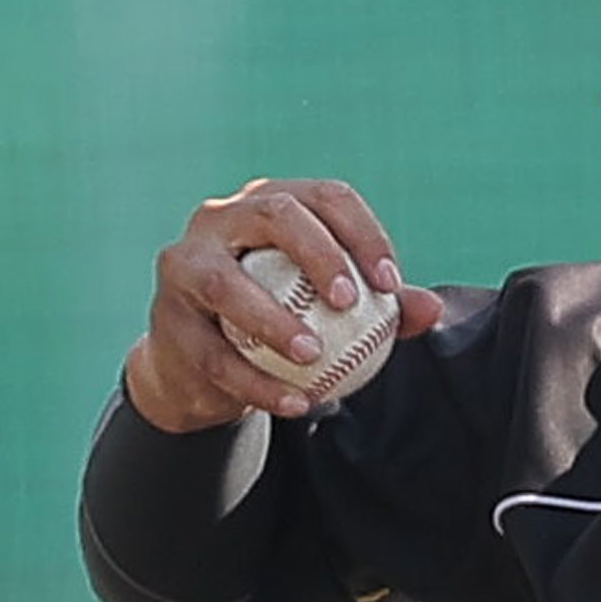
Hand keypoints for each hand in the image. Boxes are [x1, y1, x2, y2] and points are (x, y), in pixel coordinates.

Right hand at [120, 179, 450, 433]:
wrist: (203, 368)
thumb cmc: (279, 324)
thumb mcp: (331, 312)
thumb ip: (380, 308)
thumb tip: (434, 309)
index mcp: (270, 203)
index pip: (325, 197)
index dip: (362, 233)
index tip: (391, 283)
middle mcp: (222, 218)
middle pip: (274, 215)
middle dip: (316, 252)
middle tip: (348, 301)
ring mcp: (186, 263)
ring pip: (226, 284)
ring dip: (272, 321)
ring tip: (314, 357)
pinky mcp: (166, 317)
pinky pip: (213, 353)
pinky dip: (257, 382)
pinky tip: (295, 404)